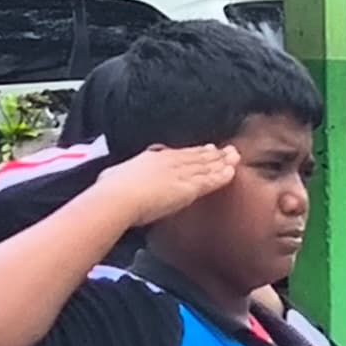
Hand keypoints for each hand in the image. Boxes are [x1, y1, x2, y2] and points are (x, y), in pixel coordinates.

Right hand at [91, 143, 240, 227]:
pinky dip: (222, 176)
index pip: (178, 154)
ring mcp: (180, 174)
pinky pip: (210, 181)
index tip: (205, 148)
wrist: (117, 198)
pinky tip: (232, 172)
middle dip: (213, 153)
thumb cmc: (110, 190)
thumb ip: (118, 176)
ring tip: (235, 156)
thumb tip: (110, 177)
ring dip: (222, 161)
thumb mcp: (113, 176)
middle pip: (196, 157)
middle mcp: (169, 162)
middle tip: (228, 149)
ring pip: (206, 166)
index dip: (193, 152)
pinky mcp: (188, 188)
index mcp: (152, 158)